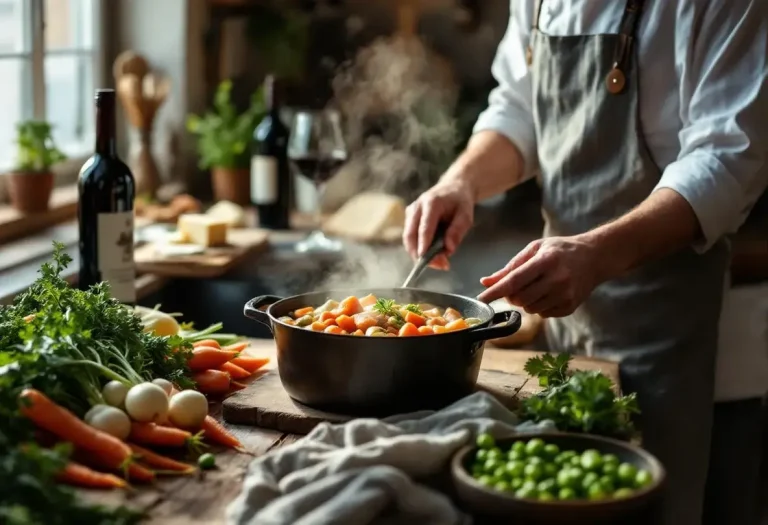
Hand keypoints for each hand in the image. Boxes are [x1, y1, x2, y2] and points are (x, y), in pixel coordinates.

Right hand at [403, 178, 474, 269]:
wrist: (453, 188)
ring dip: (420, 253)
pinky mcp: (409, 219)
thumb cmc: (460, 202)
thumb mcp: (466, 215)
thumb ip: (458, 231)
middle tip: (438, 265)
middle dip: (420, 254)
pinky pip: (411, 238)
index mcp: (431, 203)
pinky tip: (435, 253)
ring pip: (408, 239)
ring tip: (440, 262)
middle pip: (410, 235)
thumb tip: (449, 248)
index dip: (423, 244)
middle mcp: (417, 207)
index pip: (424, 227)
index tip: (424, 258)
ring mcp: (411, 212)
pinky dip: (420, 248)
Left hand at [476, 235, 606, 317]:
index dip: (495, 291)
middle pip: (520, 298)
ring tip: (535, 286)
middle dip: (511, 295)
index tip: (481, 298)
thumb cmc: (560, 250)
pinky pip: (542, 314)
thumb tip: (486, 282)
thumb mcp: (534, 249)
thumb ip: (509, 267)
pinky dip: (538, 306)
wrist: (595, 257)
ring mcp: (565, 295)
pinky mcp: (570, 306)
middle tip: (515, 286)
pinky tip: (547, 293)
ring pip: (530, 309)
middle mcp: (557, 279)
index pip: (514, 280)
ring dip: (525, 301)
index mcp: (546, 261)